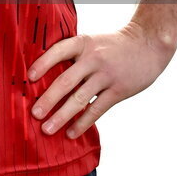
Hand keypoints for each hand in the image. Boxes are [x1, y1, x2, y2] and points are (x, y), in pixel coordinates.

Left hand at [27, 22, 175, 138]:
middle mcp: (93, 58)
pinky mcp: (118, 90)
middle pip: (66, 80)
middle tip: (34, 114)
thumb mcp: (92, 42)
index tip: (29, 78)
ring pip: (79, 99)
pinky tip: (71, 133)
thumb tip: (47, 75)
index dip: (43, 64)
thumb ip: (74, 55)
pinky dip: (82, 123)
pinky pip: (96, 110)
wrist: (147, 44)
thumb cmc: (113, 45)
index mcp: (83, 43)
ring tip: (47, 129)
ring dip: (61, 116)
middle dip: (48, 99)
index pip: (58, 51)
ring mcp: (106, 75)